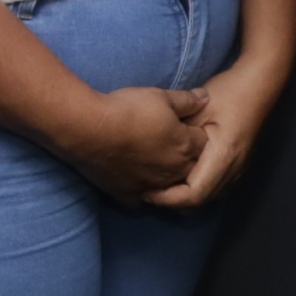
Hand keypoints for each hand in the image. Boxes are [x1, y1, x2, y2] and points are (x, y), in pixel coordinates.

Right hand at [66, 83, 207, 201]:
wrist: (90, 130)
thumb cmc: (129, 109)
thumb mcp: (161, 96)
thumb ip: (187, 100)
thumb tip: (205, 98)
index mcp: (185, 146)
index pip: (203, 143)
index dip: (196, 133)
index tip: (186, 126)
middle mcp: (173, 171)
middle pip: (191, 168)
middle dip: (187, 158)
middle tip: (172, 144)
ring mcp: (152, 186)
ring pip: (170, 188)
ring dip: (168, 178)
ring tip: (157, 164)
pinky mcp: (129, 194)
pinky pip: (142, 200)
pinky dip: (142, 192)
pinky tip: (137, 182)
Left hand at [155, 64, 286, 209]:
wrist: (258, 86)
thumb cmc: (228, 93)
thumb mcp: (197, 108)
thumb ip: (179, 133)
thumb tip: (153, 152)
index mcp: (223, 157)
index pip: (194, 195)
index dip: (168, 198)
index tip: (146, 190)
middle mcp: (232, 171)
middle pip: (199, 202)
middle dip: (172, 201)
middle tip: (145, 189)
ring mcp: (236, 171)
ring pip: (206, 198)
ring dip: (182, 197)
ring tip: (158, 185)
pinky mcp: (234, 167)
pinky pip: (211, 188)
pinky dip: (192, 188)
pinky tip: (176, 176)